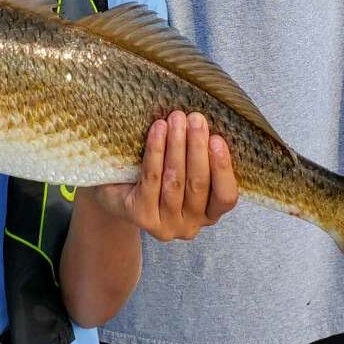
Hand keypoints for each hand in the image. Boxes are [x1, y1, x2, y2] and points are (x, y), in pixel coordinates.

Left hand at [86, 110, 237, 241]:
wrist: (118, 191)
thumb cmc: (160, 173)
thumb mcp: (186, 166)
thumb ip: (199, 154)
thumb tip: (206, 124)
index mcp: (210, 214)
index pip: (225, 197)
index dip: (223, 169)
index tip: (217, 139)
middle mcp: (190, 225)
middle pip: (198, 184)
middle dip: (197, 147)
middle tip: (196, 119)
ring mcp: (166, 225)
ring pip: (175, 180)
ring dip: (177, 145)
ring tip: (176, 118)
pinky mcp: (142, 216)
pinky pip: (151, 178)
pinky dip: (156, 150)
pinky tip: (158, 129)